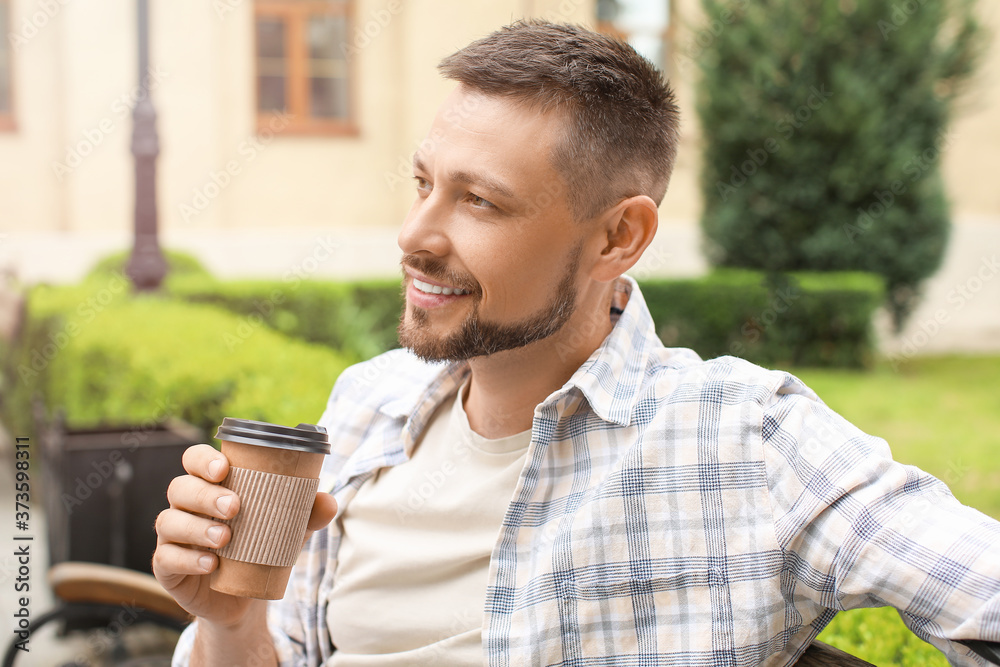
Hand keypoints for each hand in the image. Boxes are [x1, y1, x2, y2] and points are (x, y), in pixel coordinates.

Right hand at [152, 444, 337, 627]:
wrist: (243, 597)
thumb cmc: (260, 548)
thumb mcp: (286, 530)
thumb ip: (306, 514)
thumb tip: (330, 501)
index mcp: (210, 486)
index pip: (194, 460)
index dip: (203, 459)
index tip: (223, 468)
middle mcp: (185, 506)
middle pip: (180, 487)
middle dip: (205, 494)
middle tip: (235, 506)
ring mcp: (172, 536)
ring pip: (169, 521)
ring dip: (197, 527)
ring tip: (226, 537)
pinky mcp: (167, 567)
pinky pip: (166, 558)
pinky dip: (188, 558)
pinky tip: (211, 563)